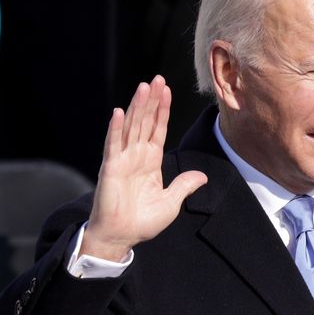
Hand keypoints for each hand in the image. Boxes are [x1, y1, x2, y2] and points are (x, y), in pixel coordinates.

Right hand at [82, 76, 206, 260]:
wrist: (122, 236)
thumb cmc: (143, 221)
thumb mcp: (171, 202)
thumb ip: (184, 185)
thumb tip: (202, 176)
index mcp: (150, 161)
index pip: (158, 129)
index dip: (163, 110)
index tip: (167, 90)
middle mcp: (136, 156)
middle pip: (145, 122)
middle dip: (152, 101)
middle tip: (157, 79)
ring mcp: (123, 159)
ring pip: (131, 127)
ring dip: (137, 107)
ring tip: (144, 86)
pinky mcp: (111, 168)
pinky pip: (114, 145)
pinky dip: (116, 128)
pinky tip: (119, 112)